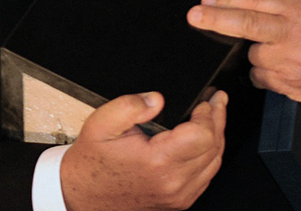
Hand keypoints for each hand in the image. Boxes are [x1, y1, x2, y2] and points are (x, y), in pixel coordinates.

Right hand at [61, 90, 226, 210]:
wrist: (82, 193)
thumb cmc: (93, 162)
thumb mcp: (101, 123)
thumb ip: (129, 106)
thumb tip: (157, 99)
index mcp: (157, 162)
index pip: (202, 136)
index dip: (208, 114)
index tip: (205, 101)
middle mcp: (173, 183)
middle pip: (214, 148)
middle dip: (218, 120)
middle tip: (218, 100)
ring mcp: (178, 195)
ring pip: (214, 164)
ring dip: (217, 138)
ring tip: (214, 117)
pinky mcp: (179, 201)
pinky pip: (205, 177)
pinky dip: (209, 156)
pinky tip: (204, 141)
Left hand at [186, 0, 300, 106]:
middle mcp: (296, 35)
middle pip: (248, 25)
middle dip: (216, 20)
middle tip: (194, 16)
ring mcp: (293, 63)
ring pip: (252, 54)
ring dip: (255, 50)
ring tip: (279, 46)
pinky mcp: (290, 86)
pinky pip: (260, 77)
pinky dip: (264, 71)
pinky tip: (283, 64)